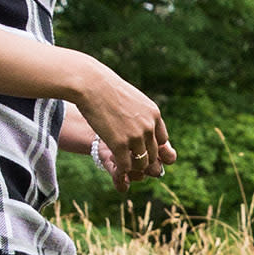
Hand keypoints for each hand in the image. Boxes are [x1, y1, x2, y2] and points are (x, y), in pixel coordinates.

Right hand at [75, 66, 173, 183]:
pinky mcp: (120, 144)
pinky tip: (114, 164)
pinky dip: (122, 169)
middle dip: (142, 159)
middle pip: (153, 154)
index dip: (150, 146)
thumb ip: (141, 113)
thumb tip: (141, 123)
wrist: (91, 85)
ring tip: (122, 161)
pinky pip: (126, 166)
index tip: (139, 146)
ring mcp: (135, 136)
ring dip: (132, 166)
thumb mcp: (133, 99)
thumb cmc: (107, 89)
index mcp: (154, 114)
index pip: (162, 140)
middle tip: (128, 158)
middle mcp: (148, 127)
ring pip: (142, 163)